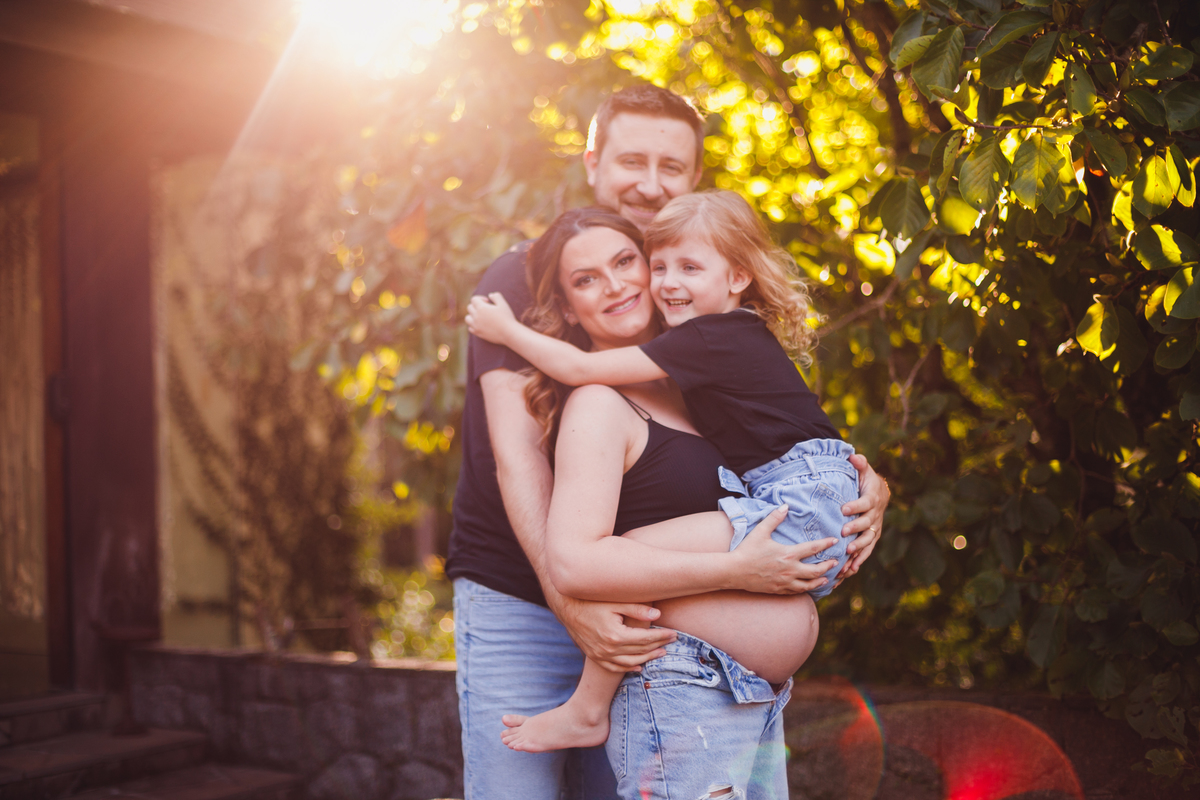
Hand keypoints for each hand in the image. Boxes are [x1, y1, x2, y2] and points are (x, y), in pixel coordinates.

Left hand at [465, 292, 517, 344]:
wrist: (509, 333)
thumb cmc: (507, 317)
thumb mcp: (503, 304)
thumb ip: (496, 296)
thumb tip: (490, 295)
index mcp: (481, 308)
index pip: (474, 299)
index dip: (480, 298)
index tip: (488, 302)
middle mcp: (476, 316)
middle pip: (469, 307)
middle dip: (476, 306)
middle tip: (486, 309)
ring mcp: (476, 325)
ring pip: (467, 318)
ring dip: (472, 315)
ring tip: (481, 316)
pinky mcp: (478, 333)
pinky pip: (470, 328)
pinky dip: (473, 325)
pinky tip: (481, 324)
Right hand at [549, 594, 675, 672]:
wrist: (567, 608)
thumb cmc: (592, 601)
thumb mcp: (615, 601)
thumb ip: (637, 609)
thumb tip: (658, 616)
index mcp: (615, 635)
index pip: (645, 639)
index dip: (662, 636)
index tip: (673, 633)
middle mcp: (608, 649)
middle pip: (640, 651)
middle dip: (658, 646)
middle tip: (672, 641)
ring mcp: (600, 655)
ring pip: (629, 663)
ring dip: (647, 659)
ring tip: (661, 653)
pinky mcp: (594, 656)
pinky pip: (614, 667)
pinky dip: (628, 668)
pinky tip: (638, 666)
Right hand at [732, 506, 837, 594]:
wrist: (734, 571)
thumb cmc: (747, 550)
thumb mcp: (760, 531)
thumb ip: (774, 518)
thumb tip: (785, 506)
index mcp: (788, 554)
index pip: (813, 548)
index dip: (826, 544)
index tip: (835, 541)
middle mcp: (790, 569)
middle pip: (816, 570)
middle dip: (828, 566)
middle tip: (836, 562)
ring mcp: (785, 582)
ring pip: (809, 584)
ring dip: (821, 580)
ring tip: (827, 577)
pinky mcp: (779, 590)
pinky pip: (798, 592)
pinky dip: (807, 589)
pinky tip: (809, 587)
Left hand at [838, 453, 889, 577]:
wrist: (879, 493)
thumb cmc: (866, 480)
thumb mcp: (864, 470)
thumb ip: (859, 464)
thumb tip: (854, 457)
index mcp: (872, 498)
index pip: (865, 503)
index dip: (855, 506)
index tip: (844, 509)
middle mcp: (875, 515)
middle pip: (866, 524)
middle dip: (855, 528)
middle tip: (843, 532)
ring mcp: (874, 528)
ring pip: (868, 540)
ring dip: (859, 548)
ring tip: (848, 554)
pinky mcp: (871, 537)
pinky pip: (866, 551)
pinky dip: (859, 560)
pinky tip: (850, 570)